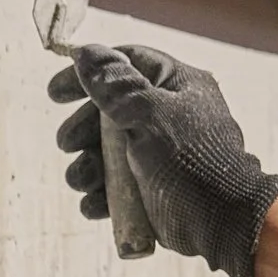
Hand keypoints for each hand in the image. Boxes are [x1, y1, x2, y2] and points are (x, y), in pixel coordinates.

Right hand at [48, 44, 277, 276]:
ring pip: (109, 152)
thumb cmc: (189, 161)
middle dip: (82, 130)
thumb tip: (86, 52)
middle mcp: (169, 115)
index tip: (55, 93)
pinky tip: (94, 205)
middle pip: (109, 111)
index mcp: (177, 86)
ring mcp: (161, 153)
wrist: (222, 223)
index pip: (126, 64)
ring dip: (87, 167)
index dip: (87, 74)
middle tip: (66, 144)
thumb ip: (114, 86)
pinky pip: (118, 187)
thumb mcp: (148, 115)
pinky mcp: (155, 188)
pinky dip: (102, 196)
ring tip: (82, 180)